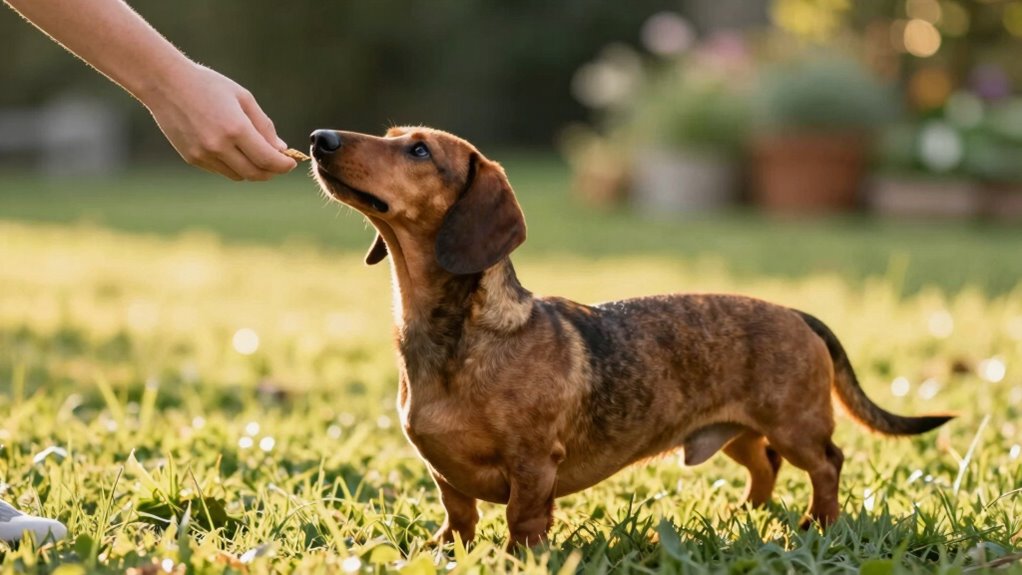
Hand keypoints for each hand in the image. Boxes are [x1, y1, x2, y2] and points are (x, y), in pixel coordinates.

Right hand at [142, 62, 296, 180]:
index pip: (268, 160)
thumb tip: (281, 149)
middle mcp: (219, 146)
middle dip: (271, 172)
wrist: (165, 84)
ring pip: (238, 175)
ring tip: (259, 158)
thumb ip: (264, 126)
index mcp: (236, 129)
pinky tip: (236, 153)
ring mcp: (204, 154)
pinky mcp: (192, 158)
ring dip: (253, 171)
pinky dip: (234, 167)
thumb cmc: (208, 85)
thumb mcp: (243, 98)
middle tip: (279, 165)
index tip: (291, 162)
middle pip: (255, 173)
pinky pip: (221, 170)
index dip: (284, 165)